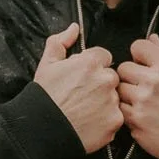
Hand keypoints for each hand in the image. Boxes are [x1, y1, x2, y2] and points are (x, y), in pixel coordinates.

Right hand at [34, 25, 121, 152]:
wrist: (42, 130)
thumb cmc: (44, 97)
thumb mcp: (47, 64)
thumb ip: (61, 42)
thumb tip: (74, 28)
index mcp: (91, 62)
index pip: (104, 57)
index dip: (92, 67)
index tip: (82, 78)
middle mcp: (106, 79)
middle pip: (111, 77)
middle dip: (101, 84)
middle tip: (83, 96)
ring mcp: (112, 101)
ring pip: (115, 97)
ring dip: (105, 102)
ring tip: (85, 111)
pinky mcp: (115, 122)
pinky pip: (115, 117)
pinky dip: (106, 121)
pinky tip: (90, 123)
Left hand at [118, 37, 158, 158]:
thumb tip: (152, 38)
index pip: (138, 46)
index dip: (138, 55)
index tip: (141, 63)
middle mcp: (154, 82)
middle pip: (123, 68)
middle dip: (130, 76)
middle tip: (140, 86)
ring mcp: (142, 101)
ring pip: (119, 89)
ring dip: (127, 95)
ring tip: (142, 103)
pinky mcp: (135, 120)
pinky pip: (120, 109)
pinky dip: (127, 112)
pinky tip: (141, 115)